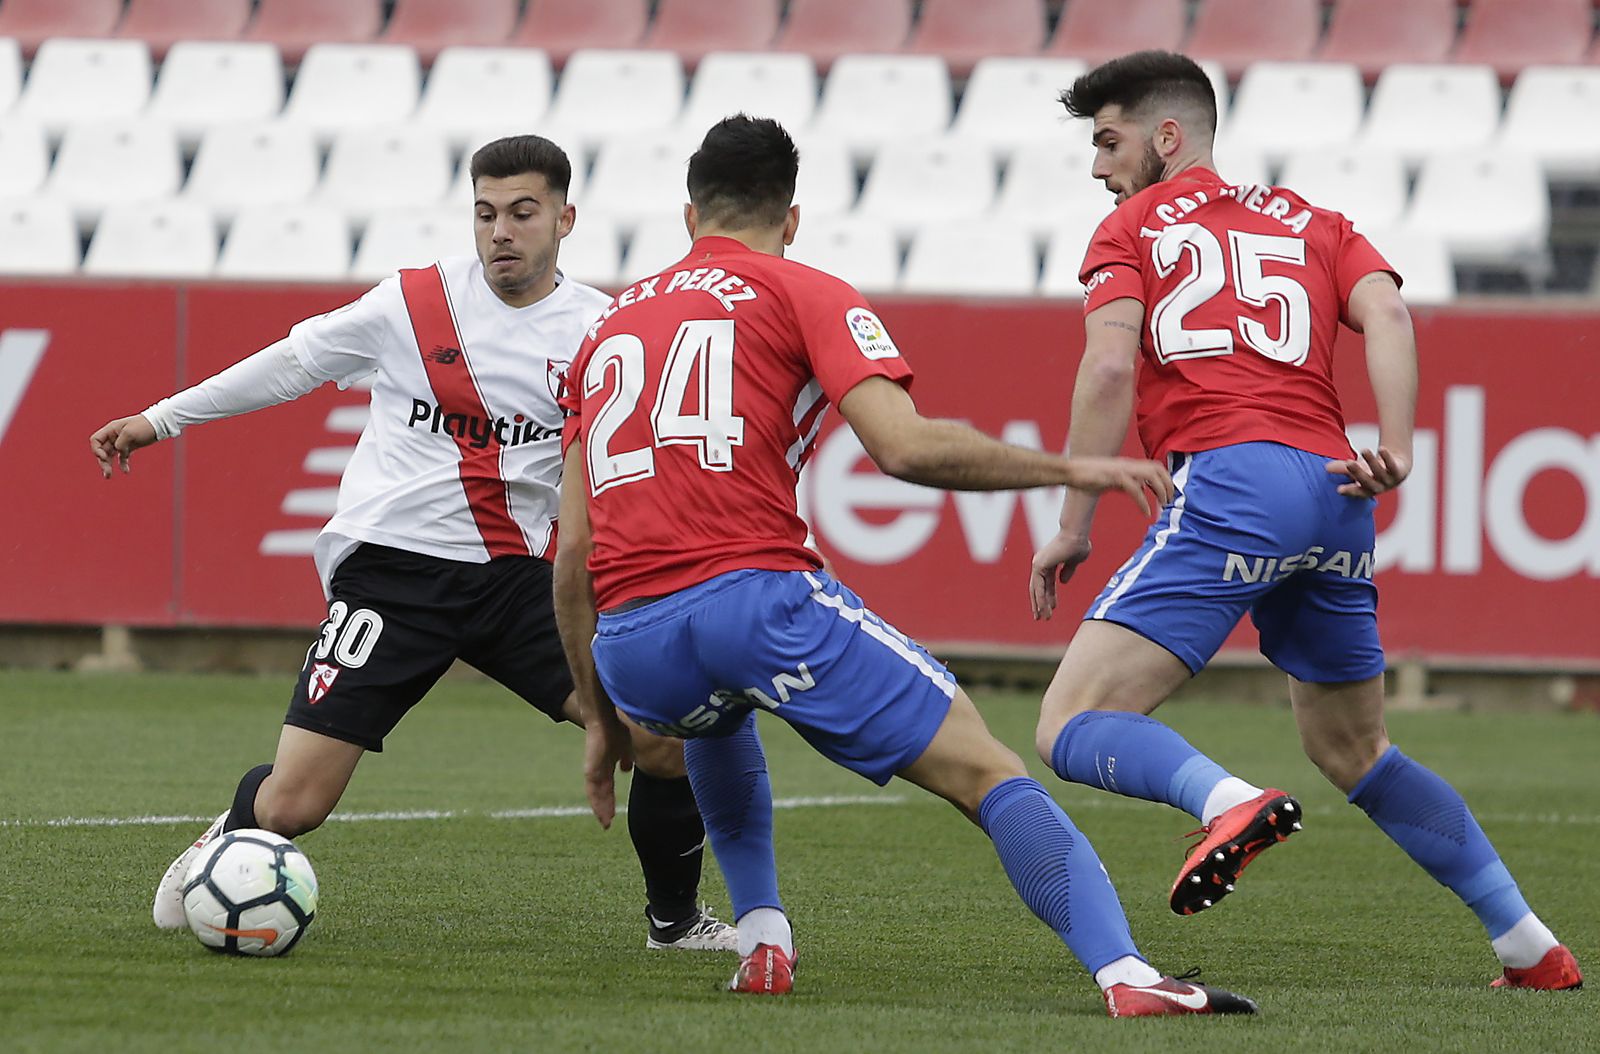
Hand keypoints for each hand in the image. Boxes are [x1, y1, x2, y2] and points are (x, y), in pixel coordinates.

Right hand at [89, 414, 157, 478]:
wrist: (159, 425)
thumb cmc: (144, 426)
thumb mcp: (130, 433)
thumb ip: (120, 443)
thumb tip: (118, 451)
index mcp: (111, 430)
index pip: (96, 440)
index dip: (97, 450)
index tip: (105, 457)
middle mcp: (114, 436)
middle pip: (102, 450)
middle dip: (103, 462)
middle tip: (108, 473)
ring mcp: (121, 442)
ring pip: (110, 455)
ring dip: (108, 465)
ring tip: (108, 476)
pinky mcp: (129, 447)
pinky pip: (122, 457)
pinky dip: (122, 464)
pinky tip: (126, 471)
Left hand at [582, 711, 634, 828]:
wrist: (605, 718)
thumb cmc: (617, 728)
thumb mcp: (625, 747)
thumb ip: (625, 759)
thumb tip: (626, 770)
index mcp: (607, 765)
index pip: (608, 787)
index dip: (610, 799)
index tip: (613, 813)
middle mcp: (599, 770)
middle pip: (602, 793)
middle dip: (605, 808)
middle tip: (607, 823)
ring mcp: (594, 771)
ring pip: (597, 795)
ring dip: (601, 809)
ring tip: (606, 822)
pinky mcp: (591, 771)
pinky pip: (593, 792)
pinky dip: (597, 803)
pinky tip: (601, 813)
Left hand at [1029, 532, 1092, 621]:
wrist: (1077, 536)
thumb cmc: (1078, 544)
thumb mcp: (1075, 561)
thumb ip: (1068, 571)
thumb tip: (1063, 582)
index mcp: (1049, 561)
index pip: (1046, 583)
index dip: (1049, 596)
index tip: (1053, 608)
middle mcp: (1041, 563)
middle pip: (1038, 588)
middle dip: (1040, 603)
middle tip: (1041, 617)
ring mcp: (1038, 564)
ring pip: (1036, 589)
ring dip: (1039, 605)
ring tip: (1042, 618)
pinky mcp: (1038, 566)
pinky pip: (1038, 586)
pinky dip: (1040, 598)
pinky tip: (1043, 609)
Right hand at [1062, 456, 1173, 516]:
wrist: (1070, 471)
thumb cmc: (1086, 476)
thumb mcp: (1110, 479)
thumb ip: (1125, 483)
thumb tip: (1137, 489)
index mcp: (1127, 464)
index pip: (1154, 466)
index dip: (1165, 478)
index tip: (1168, 493)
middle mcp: (1127, 464)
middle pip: (1157, 468)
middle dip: (1167, 484)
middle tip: (1169, 501)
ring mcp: (1121, 470)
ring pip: (1150, 476)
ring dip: (1160, 491)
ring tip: (1163, 506)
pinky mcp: (1114, 477)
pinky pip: (1135, 490)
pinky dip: (1143, 502)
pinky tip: (1146, 513)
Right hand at [1325, 446, 1409, 497]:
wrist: (1397, 469)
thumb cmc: (1371, 471)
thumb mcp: (1357, 470)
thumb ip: (1342, 469)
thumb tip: (1326, 467)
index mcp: (1366, 490)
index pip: (1357, 492)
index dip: (1349, 491)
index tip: (1339, 489)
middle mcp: (1378, 487)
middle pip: (1367, 481)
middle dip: (1358, 472)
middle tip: (1348, 463)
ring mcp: (1388, 480)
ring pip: (1379, 471)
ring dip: (1371, 461)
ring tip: (1363, 449)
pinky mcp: (1398, 471)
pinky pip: (1392, 464)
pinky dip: (1387, 457)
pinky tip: (1382, 448)